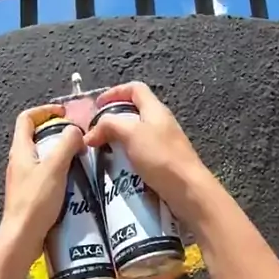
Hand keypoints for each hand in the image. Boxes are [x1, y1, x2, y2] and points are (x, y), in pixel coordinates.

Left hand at [0, 104, 82, 262]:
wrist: (22, 237)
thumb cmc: (35, 202)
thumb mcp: (55, 168)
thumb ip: (66, 145)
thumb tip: (75, 131)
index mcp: (21, 150)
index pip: (27, 119)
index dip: (45, 111)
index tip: (65, 113)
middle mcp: (19, 162)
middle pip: (37, 138)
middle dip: (58, 134)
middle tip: (79, 138)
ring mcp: (24, 180)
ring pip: (44, 158)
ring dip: (62, 155)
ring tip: (82, 159)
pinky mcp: (31, 195)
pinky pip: (47, 176)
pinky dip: (62, 173)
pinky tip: (76, 182)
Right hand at [84, 82, 206, 218]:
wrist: (187, 189)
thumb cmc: (160, 156)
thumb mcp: (131, 134)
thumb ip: (109, 125)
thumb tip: (91, 134)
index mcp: (155, 110)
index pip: (135, 89)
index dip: (115, 92)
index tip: (97, 105)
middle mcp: (161, 123)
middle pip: (133, 112)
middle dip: (113, 119)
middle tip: (96, 133)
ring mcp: (164, 143)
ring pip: (135, 134)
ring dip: (117, 140)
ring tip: (101, 151)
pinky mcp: (163, 162)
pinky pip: (140, 153)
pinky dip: (126, 156)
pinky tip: (117, 167)